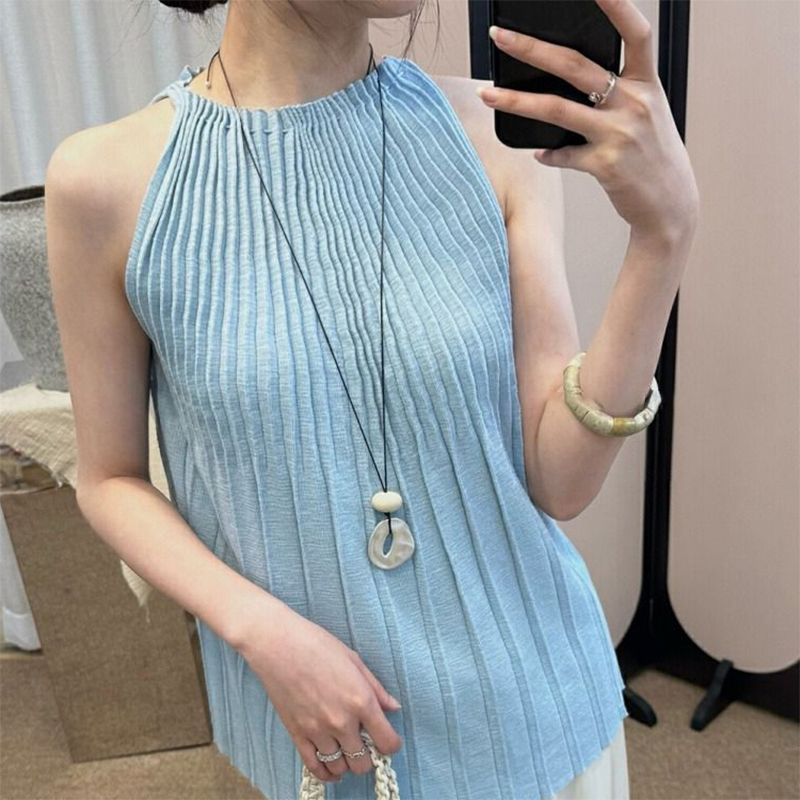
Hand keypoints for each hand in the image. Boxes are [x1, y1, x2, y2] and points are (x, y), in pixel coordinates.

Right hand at [237, 602, 402, 783]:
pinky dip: (326, 773)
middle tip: (366, 744)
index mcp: (361, 700)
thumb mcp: (354, 660)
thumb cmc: (317, 644)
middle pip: (364, 763)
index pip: (387, 742)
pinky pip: (315, 767)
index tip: (388, 739)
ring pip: (340, 768)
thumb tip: (393, 707)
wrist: (277, 644)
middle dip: (369, 757)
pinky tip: (332, 769)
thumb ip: (376, 688)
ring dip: (347, 764)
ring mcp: (318, 731)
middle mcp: (342, 721)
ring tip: (348, 751)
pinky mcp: (297, 735)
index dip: (391, 744)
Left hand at [479, 0, 699, 241]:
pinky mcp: (605, 164)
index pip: (635, 32)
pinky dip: (547, 153)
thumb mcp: (645, 115)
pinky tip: (539, 153)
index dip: (616, 5)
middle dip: (532, 48)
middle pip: (575, 65)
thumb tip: (563, 82)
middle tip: (499, 37)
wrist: (671, 204)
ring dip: (516, 100)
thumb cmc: (652, 155)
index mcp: (647, 84)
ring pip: (557, 109)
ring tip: (486, 93)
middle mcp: (634, 103)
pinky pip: (562, 154)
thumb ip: (614, 95)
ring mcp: (619, 134)